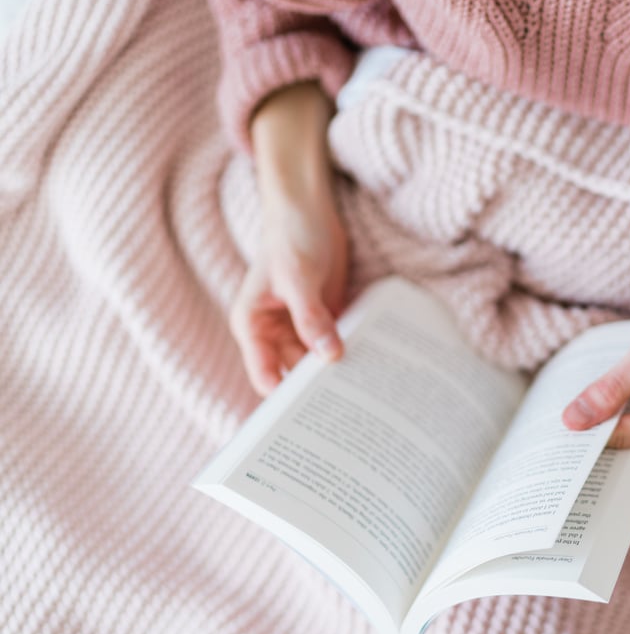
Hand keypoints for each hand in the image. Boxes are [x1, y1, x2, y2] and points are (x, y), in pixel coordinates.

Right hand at [229, 82, 347, 394]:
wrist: (309, 211)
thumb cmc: (292, 238)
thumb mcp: (299, 277)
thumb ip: (312, 317)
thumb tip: (328, 358)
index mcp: (252, 326)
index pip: (264, 377)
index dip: (284, 402)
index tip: (311, 423)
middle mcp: (272, 334)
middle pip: (292, 377)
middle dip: (315, 394)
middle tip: (347, 419)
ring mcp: (297, 329)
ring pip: (316, 366)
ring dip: (336, 377)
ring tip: (366, 401)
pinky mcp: (322, 321)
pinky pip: (334, 348)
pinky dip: (349, 358)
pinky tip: (372, 372)